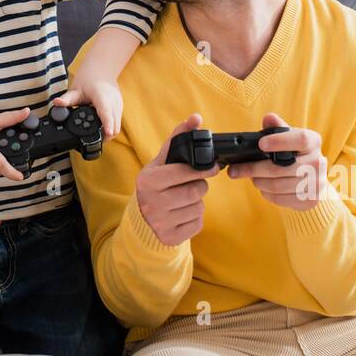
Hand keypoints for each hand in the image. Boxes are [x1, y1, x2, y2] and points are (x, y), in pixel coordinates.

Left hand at [53, 78, 122, 138]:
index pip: (106, 113)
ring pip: (117, 126)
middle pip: (114, 126)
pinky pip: (118, 122)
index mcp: (102, 97)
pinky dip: (111, 127)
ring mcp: (119, 105)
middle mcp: (113, 102)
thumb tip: (57, 103)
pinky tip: (101, 126)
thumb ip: (67, 99)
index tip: (106, 134)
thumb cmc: (89, 78)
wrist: (102, 68)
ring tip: (95, 134)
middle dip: (105, 136)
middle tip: (92, 140)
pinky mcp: (120, 107)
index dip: (107, 125)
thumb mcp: (76, 89)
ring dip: (108, 132)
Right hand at [135, 113, 218, 245]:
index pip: (185, 172)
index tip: (214, 167)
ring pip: (198, 208)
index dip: (203, 169)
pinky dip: (195, 218)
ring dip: (197, 202)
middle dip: (199, 186)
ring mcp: (160, 222)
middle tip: (192, 184)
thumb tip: (196, 118)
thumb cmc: (156, 184)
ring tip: (185, 199)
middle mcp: (152, 202)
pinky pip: (197, 224)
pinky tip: (183, 213)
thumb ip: (178, 138)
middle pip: (195, 191)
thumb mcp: (162, 161)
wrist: (142, 218)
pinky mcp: (170, 237)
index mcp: (149, 180)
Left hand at [225, 113, 330, 210]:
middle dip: (253, 169)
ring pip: (278, 185)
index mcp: (313, 141)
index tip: (261, 144)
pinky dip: (267, 194)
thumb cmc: (296, 153)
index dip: (279, 141)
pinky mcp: (311, 200)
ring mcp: (317, 183)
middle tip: (237, 169)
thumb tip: (268, 118)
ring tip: (252, 178)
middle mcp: (318, 161)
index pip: (299, 139)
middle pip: (280, 167)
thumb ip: (277, 127)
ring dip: (259, 182)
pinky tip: (264, 188)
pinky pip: (282, 199)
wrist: (314, 177)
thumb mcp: (288, 137)